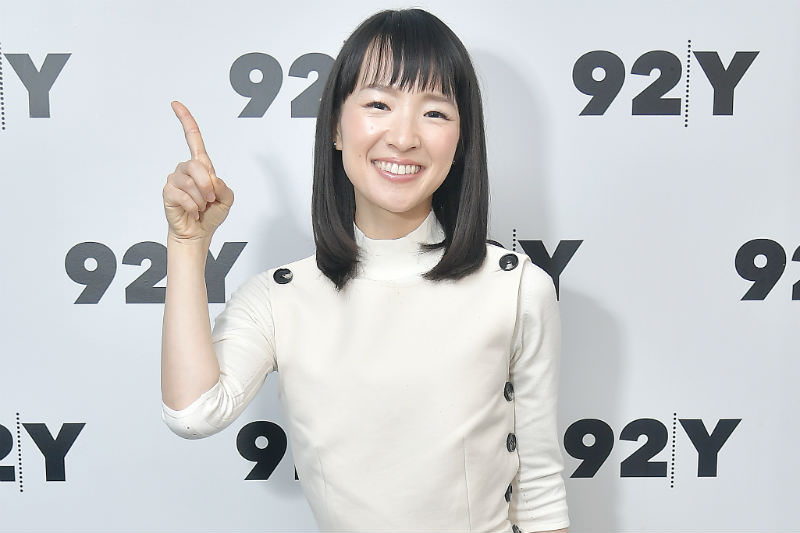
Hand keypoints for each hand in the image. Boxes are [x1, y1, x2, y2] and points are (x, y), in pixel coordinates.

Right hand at [163, 101, 233, 241]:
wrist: (198, 233)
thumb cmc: (211, 214)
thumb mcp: (227, 199)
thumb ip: (224, 187)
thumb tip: (211, 180)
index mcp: (201, 166)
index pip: (193, 138)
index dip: (185, 120)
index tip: (176, 104)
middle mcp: (186, 169)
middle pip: (198, 165)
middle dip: (208, 185)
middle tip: (210, 199)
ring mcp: (175, 179)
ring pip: (191, 182)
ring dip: (201, 198)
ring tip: (200, 206)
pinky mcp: (168, 192)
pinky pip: (183, 195)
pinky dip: (193, 206)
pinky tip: (192, 211)